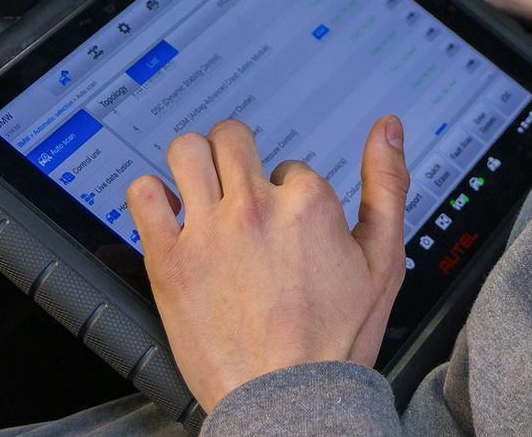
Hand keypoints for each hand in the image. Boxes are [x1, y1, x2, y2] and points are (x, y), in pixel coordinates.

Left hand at [126, 116, 410, 411]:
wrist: (288, 401)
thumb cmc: (334, 342)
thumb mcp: (383, 260)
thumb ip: (388, 185)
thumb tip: (388, 129)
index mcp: (306, 204)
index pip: (288, 165)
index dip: (287, 192)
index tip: (284, 223)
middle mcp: (255, 208)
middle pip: (231, 138)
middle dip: (236, 155)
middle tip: (236, 186)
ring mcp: (208, 231)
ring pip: (186, 151)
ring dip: (193, 163)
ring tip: (200, 190)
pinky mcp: (169, 259)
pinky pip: (143, 195)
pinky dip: (150, 196)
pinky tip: (168, 213)